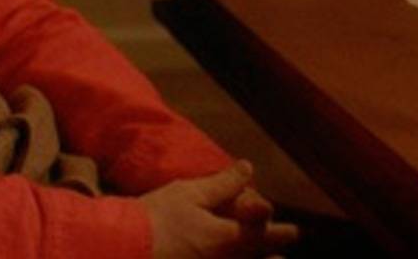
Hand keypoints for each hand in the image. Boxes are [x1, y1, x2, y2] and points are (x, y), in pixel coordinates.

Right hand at [142, 161, 298, 258]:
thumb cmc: (157, 219)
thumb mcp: (190, 194)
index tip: (294, 233)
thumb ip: (224, 184)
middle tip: (282, 253)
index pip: (266, 234)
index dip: (281, 231)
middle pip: (258, 258)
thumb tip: (248, 169)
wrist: (122, 250)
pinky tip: (223, 257)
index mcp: (230, 239)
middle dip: (272, 253)